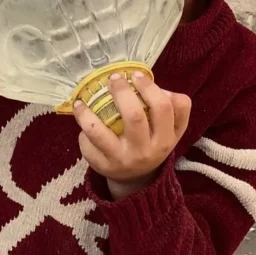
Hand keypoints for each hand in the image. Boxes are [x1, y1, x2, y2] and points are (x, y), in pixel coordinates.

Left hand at [75, 74, 191, 199]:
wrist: (138, 179)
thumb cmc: (153, 142)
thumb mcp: (171, 129)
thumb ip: (173, 107)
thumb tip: (148, 83)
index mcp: (166, 138)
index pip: (164, 108)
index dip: (150, 88)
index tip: (136, 76)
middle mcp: (146, 151)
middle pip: (134, 117)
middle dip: (121, 92)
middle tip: (114, 79)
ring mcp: (123, 160)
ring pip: (100, 133)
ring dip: (87, 114)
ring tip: (81, 103)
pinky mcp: (103, 167)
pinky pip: (87, 145)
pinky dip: (83, 131)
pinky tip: (83, 122)